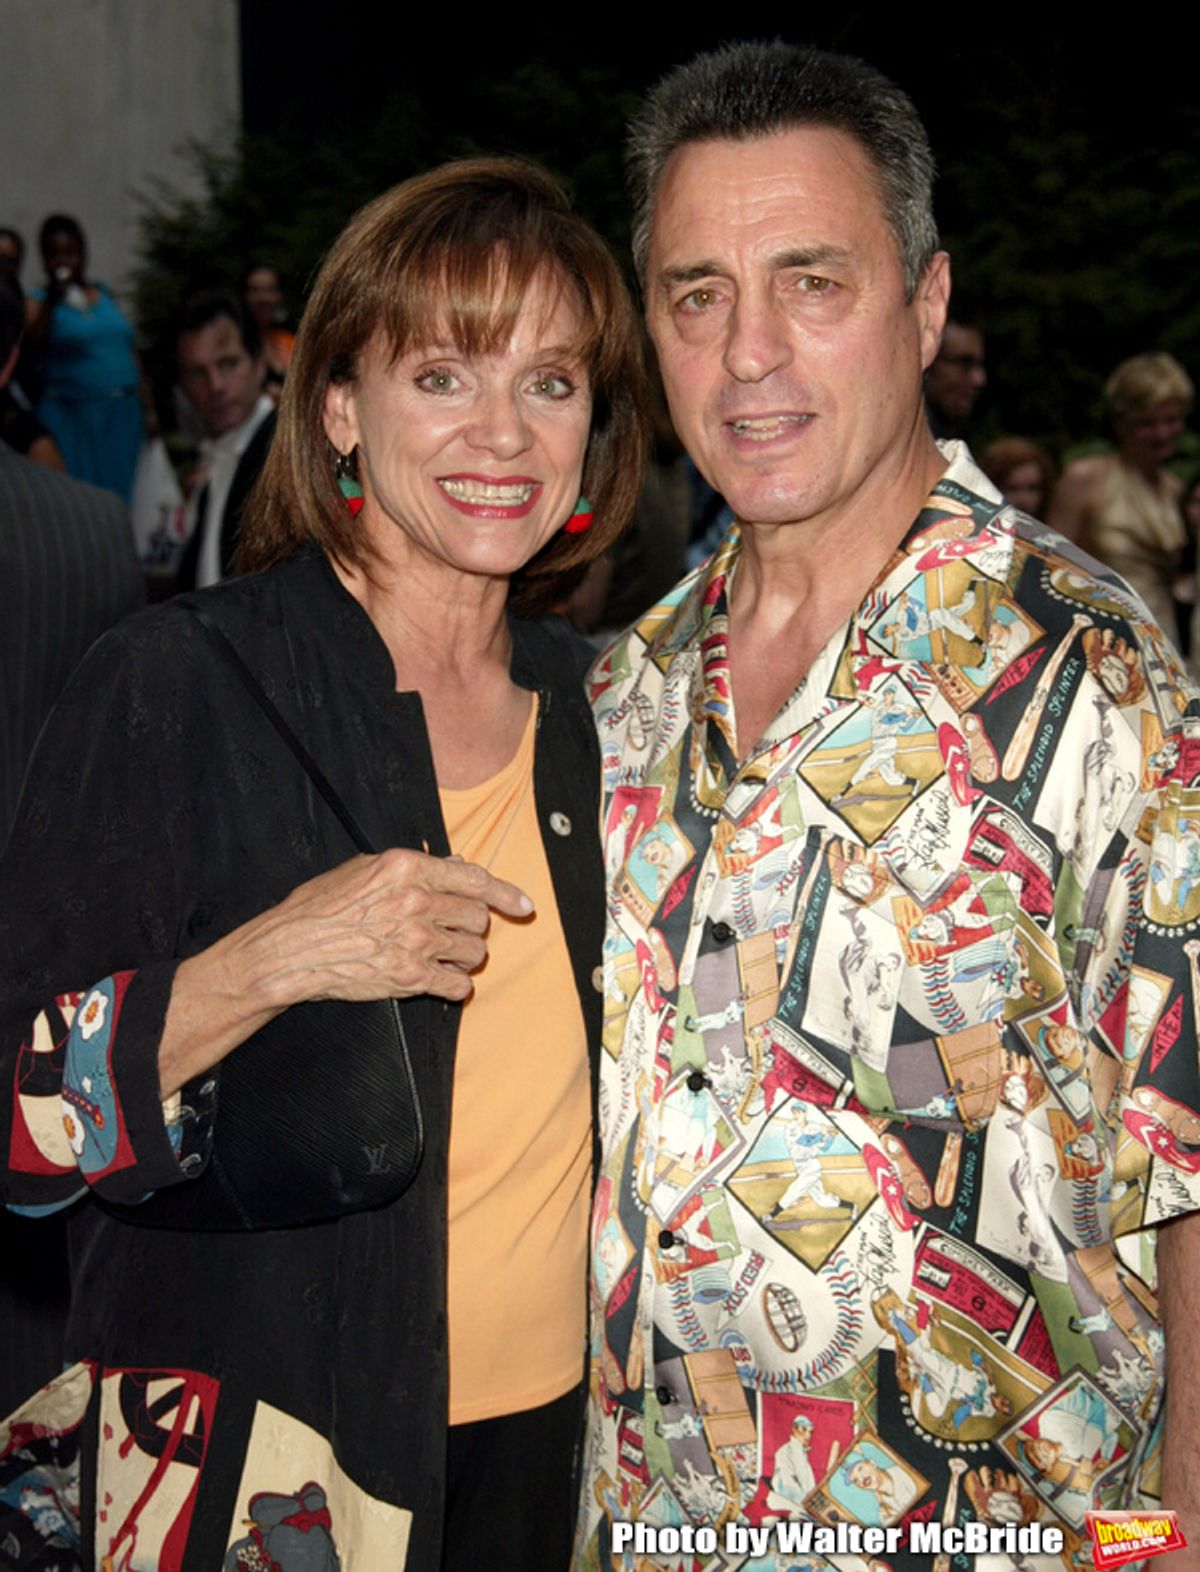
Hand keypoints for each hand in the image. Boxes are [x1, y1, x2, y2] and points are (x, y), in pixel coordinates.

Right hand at [254, 849, 531, 1005]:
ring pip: (473, 951)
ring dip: (464, 955)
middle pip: (478, 917)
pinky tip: (440, 982)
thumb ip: (414, 868)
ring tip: (442, 955)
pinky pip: (458, 985)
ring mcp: (416, 940)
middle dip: (471, 926)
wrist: (291, 950)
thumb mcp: (364, 869)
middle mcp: (417, 901)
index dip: (506, 893)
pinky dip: (454, 986)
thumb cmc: (320, 906)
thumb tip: (455, 865)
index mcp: (407, 868)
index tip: (524, 906)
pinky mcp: (410, 977)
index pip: (474, 878)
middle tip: (452, 932)